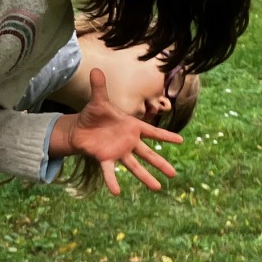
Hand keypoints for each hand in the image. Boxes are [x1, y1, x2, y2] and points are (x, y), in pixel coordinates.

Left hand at [49, 69, 182, 194]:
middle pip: (148, 154)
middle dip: (160, 163)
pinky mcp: (105, 158)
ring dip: (145, 177)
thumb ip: (99, 87)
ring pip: (134, 166)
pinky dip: (112, 181)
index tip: (181, 141)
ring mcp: (119, 152)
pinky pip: (110, 171)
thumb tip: (95, 69)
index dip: (166, 136)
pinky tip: (116, 192)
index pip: (152, 132)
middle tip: (174, 174)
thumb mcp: (97, 101)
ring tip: (157, 188)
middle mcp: (128, 142)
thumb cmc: (94, 115)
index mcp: (132, 127)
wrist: (80, 128)